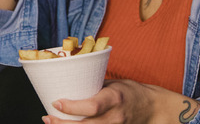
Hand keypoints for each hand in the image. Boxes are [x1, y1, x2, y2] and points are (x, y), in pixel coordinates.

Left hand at [44, 79, 199, 123]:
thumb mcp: (113, 83)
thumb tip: (68, 80)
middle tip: (47, 117)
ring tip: (51, 123)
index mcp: (115, 98)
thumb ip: (93, 86)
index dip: (72, 107)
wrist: (152, 108)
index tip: (56, 102)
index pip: (92, 106)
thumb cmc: (130, 91)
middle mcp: (115, 116)